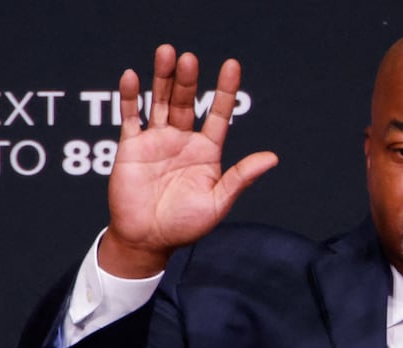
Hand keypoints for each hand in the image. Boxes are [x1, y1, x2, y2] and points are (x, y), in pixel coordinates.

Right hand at [97, 45, 279, 277]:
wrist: (147, 241)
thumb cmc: (184, 226)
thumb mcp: (217, 203)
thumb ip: (241, 178)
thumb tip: (272, 158)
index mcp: (206, 152)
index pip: (219, 114)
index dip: (226, 91)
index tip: (232, 65)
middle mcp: (183, 141)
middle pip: (186, 101)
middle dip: (188, 80)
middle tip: (189, 58)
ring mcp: (157, 141)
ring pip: (160, 101)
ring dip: (162, 77)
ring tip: (166, 52)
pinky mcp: (132, 147)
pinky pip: (131, 117)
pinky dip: (131, 97)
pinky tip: (132, 76)